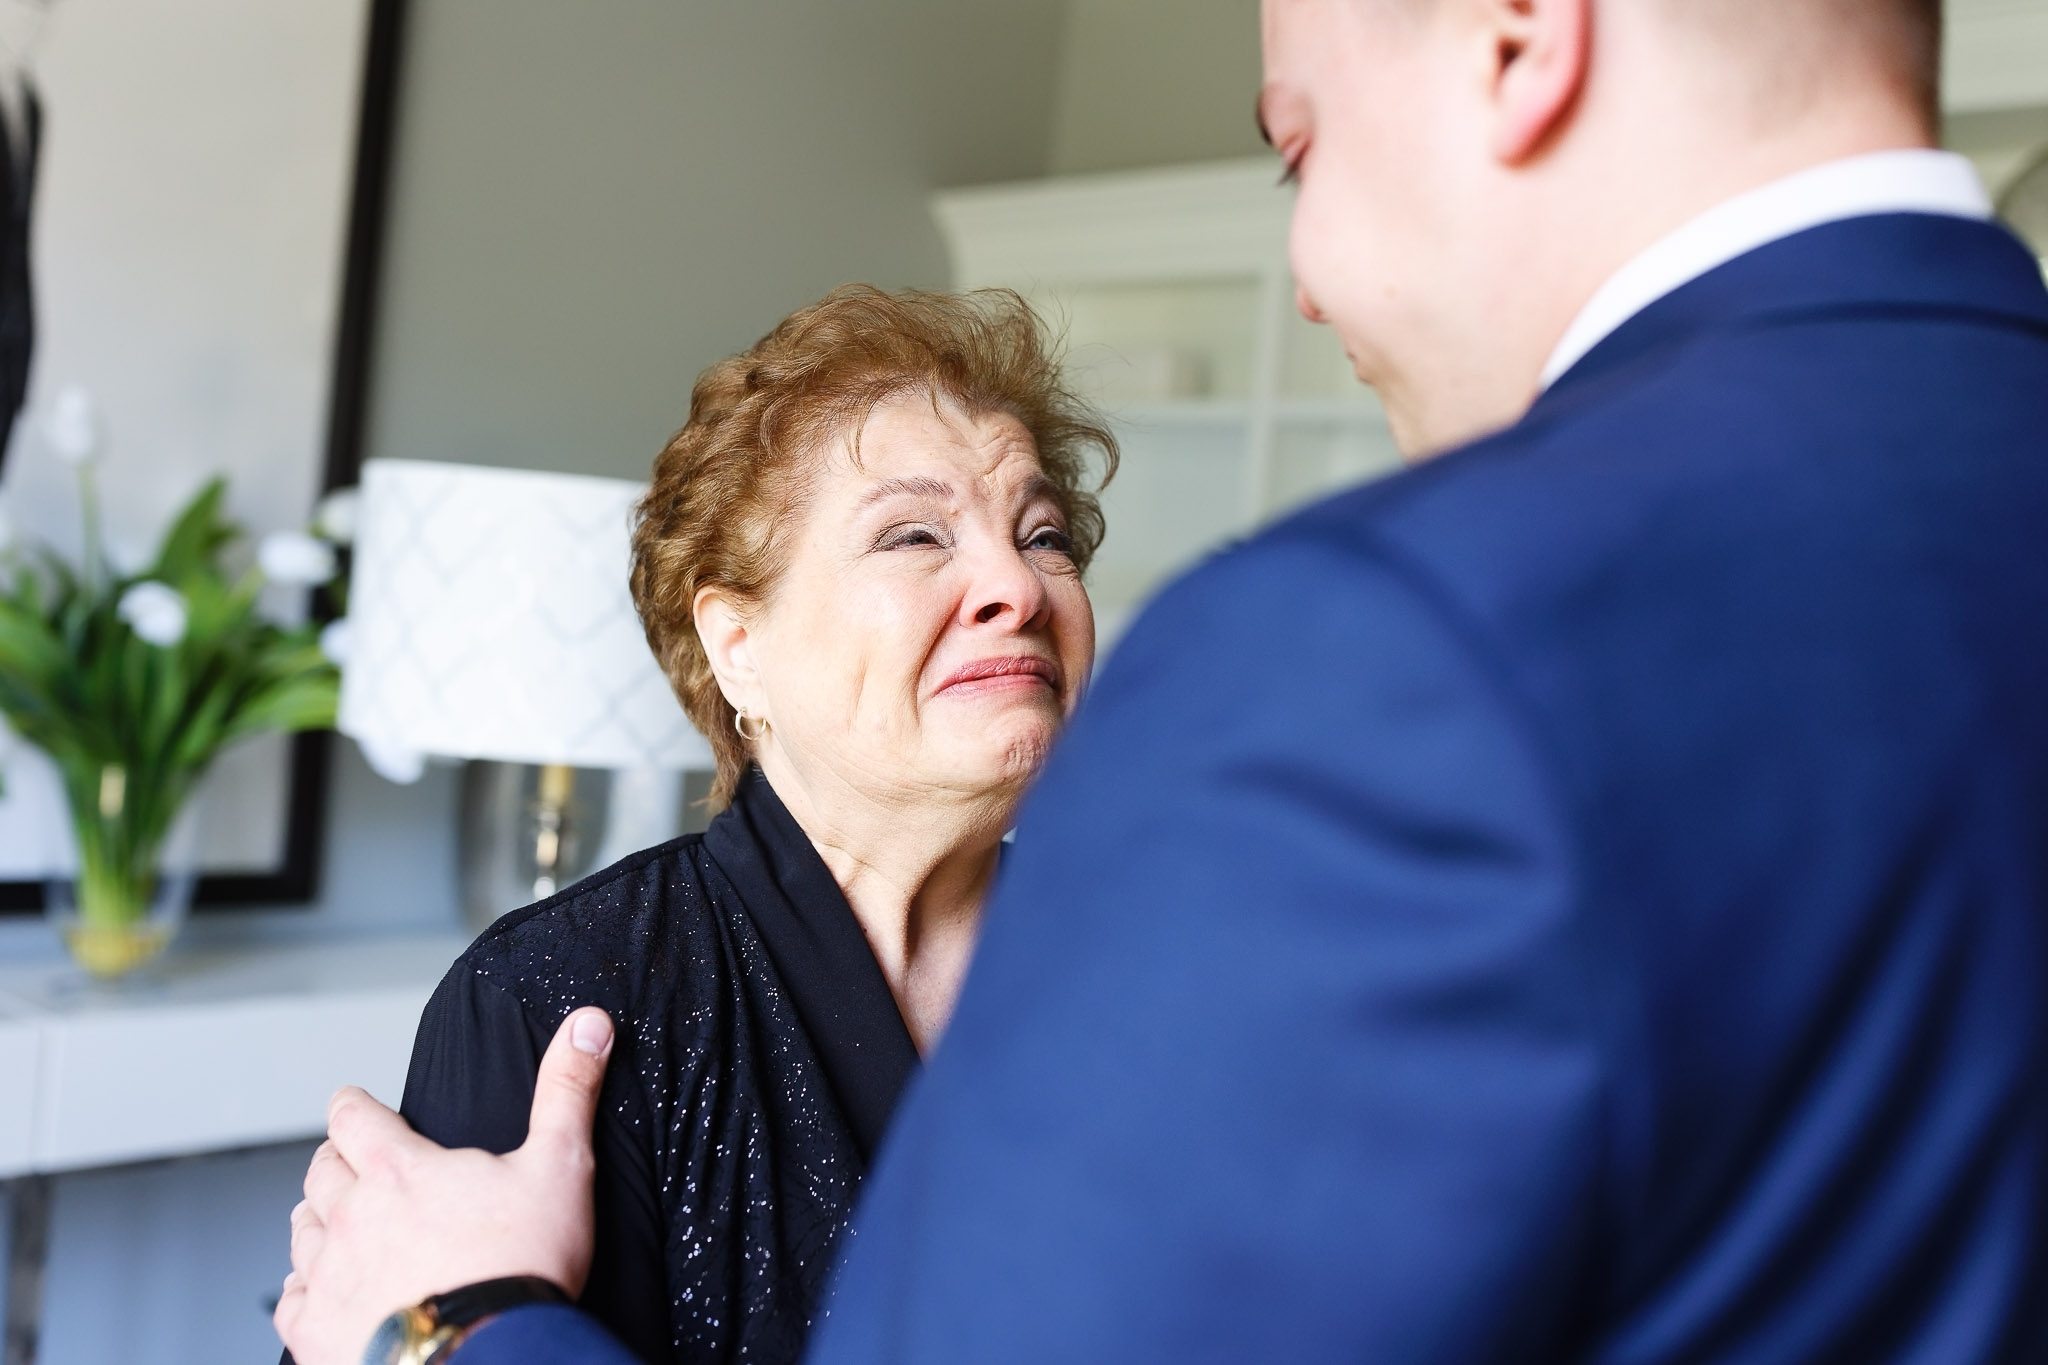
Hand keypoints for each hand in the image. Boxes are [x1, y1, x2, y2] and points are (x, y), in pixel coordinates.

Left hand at [273, 1005, 614, 1364]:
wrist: (487, 1359)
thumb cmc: (521, 1267)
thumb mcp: (561, 1168)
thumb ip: (567, 1091)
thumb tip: (588, 1023)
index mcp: (398, 1170)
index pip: (352, 1116)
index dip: (353, 1105)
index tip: (354, 1104)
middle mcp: (350, 1217)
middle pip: (320, 1172)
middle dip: (336, 1161)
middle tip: (352, 1163)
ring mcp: (328, 1277)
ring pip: (300, 1232)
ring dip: (318, 1221)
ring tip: (338, 1225)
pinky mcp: (316, 1333)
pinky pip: (290, 1301)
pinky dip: (304, 1290)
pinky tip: (324, 1292)